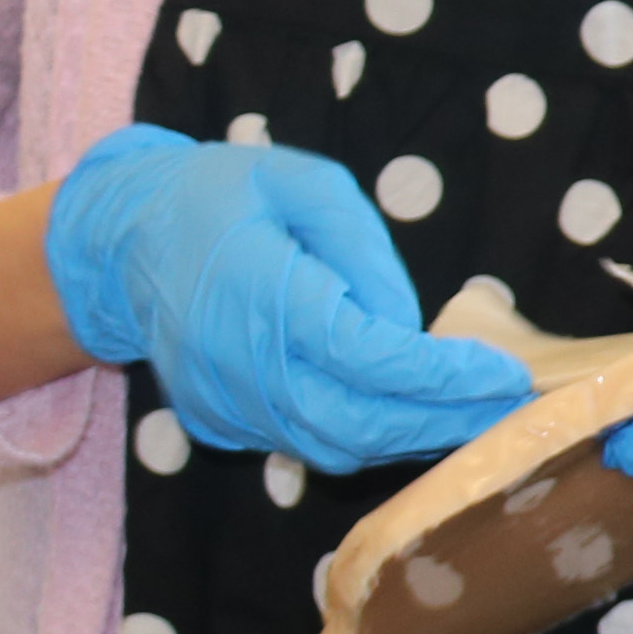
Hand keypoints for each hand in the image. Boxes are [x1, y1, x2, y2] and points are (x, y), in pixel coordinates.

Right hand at [38, 123, 528, 467]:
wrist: (122, 240)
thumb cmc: (221, 196)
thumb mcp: (303, 185)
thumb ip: (363, 249)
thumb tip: (409, 324)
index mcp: (260, 295)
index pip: (370, 357)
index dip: (444, 376)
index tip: (507, 373)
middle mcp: (237, 363)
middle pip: (359, 421)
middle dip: (444, 421)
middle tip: (511, 408)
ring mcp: (222, 403)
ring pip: (333, 448)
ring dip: (408, 439)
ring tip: (472, 415)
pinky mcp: (215, 423)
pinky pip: (301, 445)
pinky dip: (362, 438)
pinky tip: (407, 416)